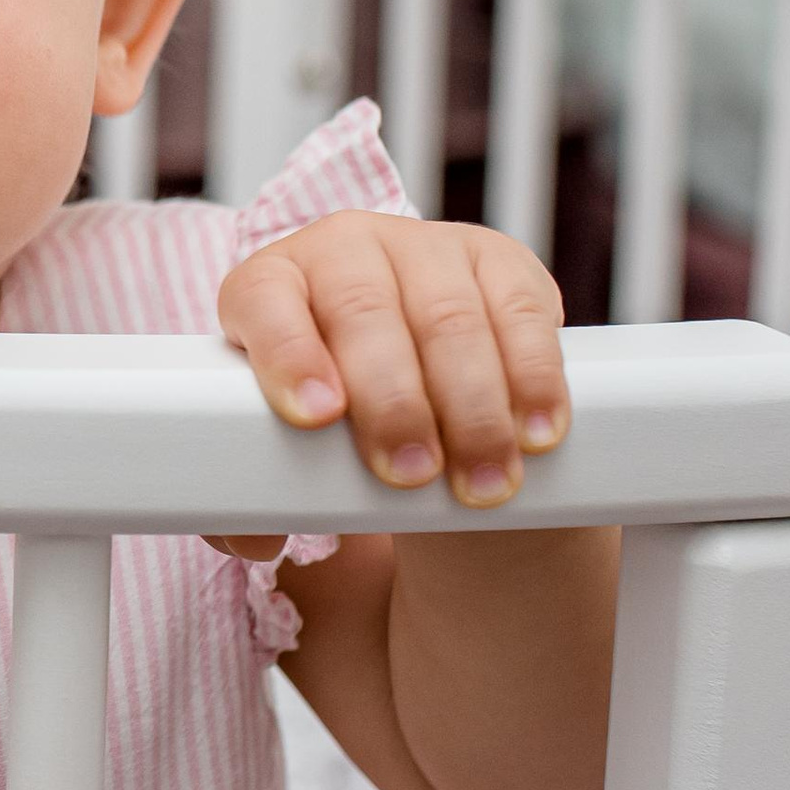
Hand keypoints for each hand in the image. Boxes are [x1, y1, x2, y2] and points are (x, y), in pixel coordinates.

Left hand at [217, 211, 568, 506]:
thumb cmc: (335, 409)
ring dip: (470, 408)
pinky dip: (533, 380)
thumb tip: (259, 541)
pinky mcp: (501, 262)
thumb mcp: (285, 436)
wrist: (416, 369)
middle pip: (363, 312)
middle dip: (391, 402)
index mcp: (271, 284)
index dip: (288, 353)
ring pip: (449, 318)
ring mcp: (426, 248)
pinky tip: (534, 432)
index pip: (264, 299)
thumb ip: (255, 491)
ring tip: (478, 482)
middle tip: (409, 477)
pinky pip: (520, 313)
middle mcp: (345, 250)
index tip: (316, 416)